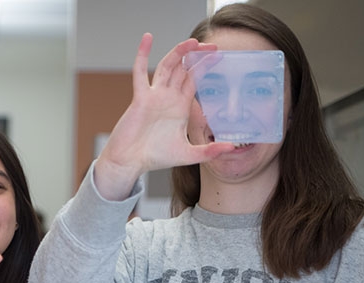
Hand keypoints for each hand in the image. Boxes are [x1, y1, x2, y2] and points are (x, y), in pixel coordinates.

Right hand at [95, 33, 233, 199]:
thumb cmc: (155, 157)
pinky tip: (147, 38)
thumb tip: (232, 148)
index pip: (194, 79)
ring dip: (179, 52)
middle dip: (197, 55)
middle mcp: (167, 97)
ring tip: (193, 42)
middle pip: (183, 68)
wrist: (131, 162)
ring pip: (167, 65)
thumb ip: (210, 151)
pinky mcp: (140, 98)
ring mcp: (153, 95)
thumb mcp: (189, 154)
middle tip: (212, 46)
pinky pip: (139, 72)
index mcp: (179, 106)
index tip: (219, 56)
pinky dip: (142, 54)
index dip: (205, 66)